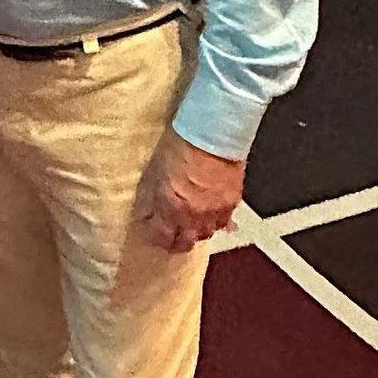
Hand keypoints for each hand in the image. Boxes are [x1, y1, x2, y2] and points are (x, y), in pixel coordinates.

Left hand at [138, 129, 244, 253]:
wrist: (214, 133)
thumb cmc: (181, 144)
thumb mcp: (154, 170)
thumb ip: (150, 197)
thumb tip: (145, 212)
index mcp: (171, 208)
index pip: (161, 237)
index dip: (154, 235)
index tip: (150, 229)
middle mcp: (194, 216)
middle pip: (184, 243)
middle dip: (175, 241)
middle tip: (169, 234)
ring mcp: (215, 211)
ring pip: (205, 234)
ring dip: (196, 232)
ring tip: (190, 223)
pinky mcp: (232, 202)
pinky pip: (224, 222)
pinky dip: (216, 221)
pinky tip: (211, 215)